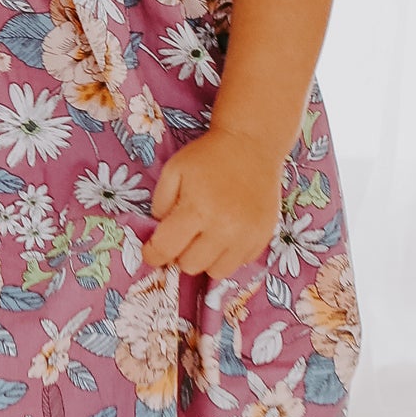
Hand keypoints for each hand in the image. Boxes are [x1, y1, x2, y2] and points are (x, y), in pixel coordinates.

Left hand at [143, 128, 281, 278]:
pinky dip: (229, 254)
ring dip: (206, 258)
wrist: (252, 144)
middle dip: (181, 253)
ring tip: (207, 236)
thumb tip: (160, 233)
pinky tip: (228, 233)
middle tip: (185, 234)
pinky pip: (239, 263)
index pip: (166, 249)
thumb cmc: (208, 156)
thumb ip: (160, 203)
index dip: (153, 254)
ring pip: (216, 272)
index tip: (152, 251)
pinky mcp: (263, 237)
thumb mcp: (174, 170)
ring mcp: (246, 236)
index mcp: (197, 209)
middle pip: (190, 265)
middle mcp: (224, 228)